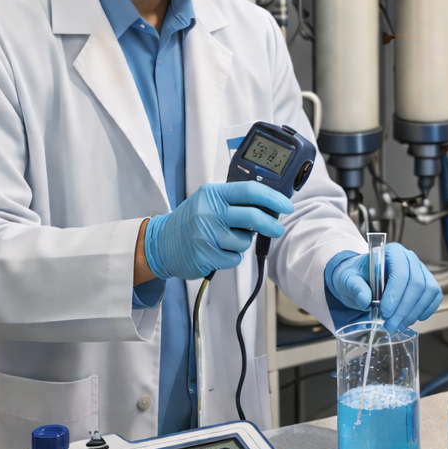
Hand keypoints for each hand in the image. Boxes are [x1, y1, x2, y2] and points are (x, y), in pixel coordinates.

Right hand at [143, 182, 292, 280]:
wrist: (161, 243)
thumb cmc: (190, 221)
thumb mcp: (209, 201)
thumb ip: (235, 201)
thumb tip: (269, 205)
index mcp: (213, 194)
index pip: (250, 191)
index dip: (273, 198)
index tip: (287, 205)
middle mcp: (209, 212)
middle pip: (253, 216)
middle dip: (271, 225)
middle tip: (276, 229)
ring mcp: (207, 234)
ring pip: (244, 241)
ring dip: (242, 243)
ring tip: (226, 239)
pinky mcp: (206, 255)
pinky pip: (234, 257)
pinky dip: (231, 256)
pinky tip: (217, 251)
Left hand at [327, 243, 443, 333]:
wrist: (360, 277)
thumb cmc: (356, 276)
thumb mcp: (347, 279)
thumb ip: (354, 287)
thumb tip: (365, 300)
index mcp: (391, 253)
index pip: (401, 272)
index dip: (396, 294)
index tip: (385, 313)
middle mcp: (409, 258)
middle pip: (417, 283)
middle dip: (404, 309)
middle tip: (391, 325)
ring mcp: (420, 270)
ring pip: (428, 291)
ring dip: (414, 312)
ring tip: (399, 325)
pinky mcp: (426, 281)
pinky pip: (434, 295)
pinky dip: (427, 309)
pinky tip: (413, 319)